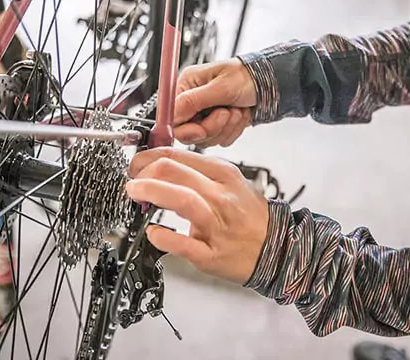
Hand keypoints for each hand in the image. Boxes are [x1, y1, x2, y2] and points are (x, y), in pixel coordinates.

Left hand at [126, 147, 268, 284]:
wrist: (278, 248)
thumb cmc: (250, 216)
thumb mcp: (231, 182)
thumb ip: (198, 173)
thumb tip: (161, 166)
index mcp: (222, 174)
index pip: (177, 155)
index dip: (148, 156)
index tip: (136, 163)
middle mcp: (220, 196)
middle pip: (174, 172)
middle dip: (143, 171)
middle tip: (131, 179)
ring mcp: (217, 225)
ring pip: (182, 199)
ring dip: (151, 192)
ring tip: (135, 193)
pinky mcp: (212, 254)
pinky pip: (185, 244)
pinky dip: (165, 237)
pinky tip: (153, 232)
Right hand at [174, 58, 256, 147]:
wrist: (271, 85)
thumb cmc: (247, 76)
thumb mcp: (220, 87)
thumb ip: (193, 101)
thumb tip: (172, 113)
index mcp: (186, 86)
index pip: (172, 117)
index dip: (186, 128)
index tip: (200, 130)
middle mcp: (192, 102)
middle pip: (189, 132)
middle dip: (212, 126)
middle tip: (226, 113)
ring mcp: (203, 115)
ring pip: (205, 139)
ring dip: (226, 127)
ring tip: (236, 110)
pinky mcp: (216, 126)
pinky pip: (218, 140)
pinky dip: (232, 131)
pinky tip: (239, 115)